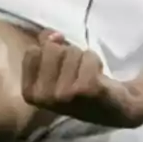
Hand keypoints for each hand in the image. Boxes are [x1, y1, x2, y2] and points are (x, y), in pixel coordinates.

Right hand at [21, 30, 142, 127]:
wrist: (113, 108)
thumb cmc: (80, 86)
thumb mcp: (57, 69)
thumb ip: (47, 48)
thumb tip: (48, 33)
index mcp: (30, 92)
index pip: (33, 52)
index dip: (51, 51)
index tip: (62, 65)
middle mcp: (43, 96)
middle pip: (53, 49)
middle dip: (69, 53)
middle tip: (78, 71)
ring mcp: (63, 94)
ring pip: (72, 51)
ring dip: (85, 58)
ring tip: (88, 74)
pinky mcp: (86, 89)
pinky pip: (88, 56)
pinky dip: (96, 61)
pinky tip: (99, 77)